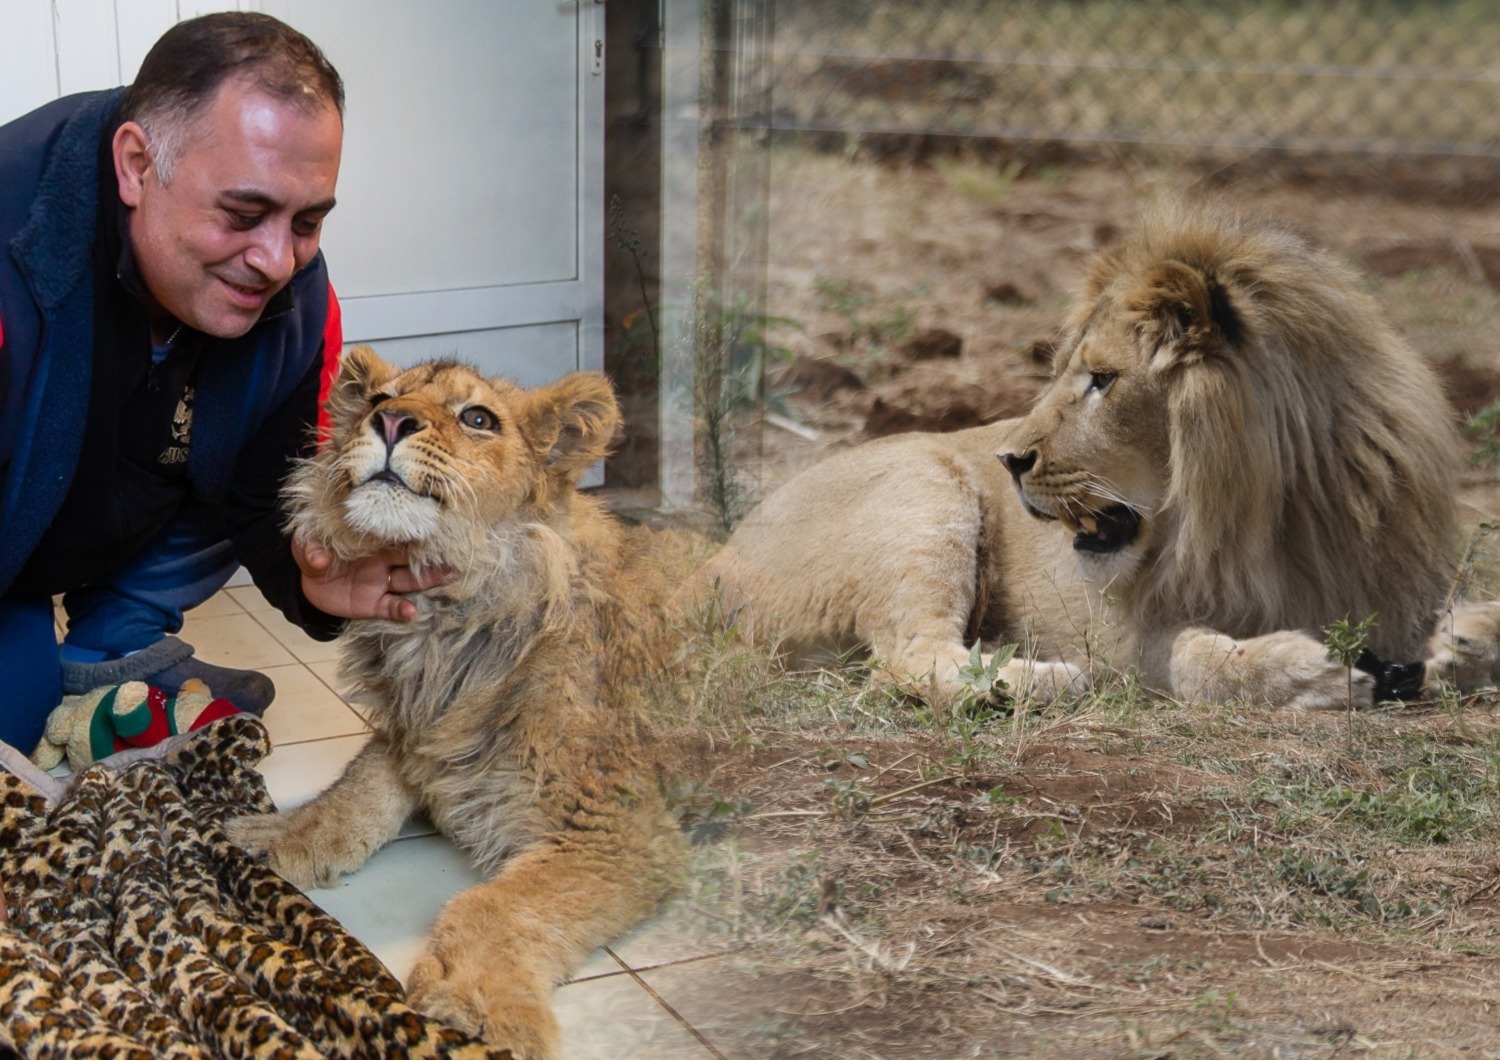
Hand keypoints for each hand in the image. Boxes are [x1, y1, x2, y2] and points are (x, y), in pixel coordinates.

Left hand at [293, 536, 450, 620]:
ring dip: (427, 580)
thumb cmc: (312, 552)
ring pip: (409, 581)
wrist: (305, 580)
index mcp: (370, 542)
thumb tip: (320, 559)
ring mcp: (380, 583)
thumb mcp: (305, 544)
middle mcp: (382, 561)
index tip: (433, 526)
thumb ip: (311, 548)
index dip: (413, 531)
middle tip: (453, 551)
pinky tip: (412, 612)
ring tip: (447, 577)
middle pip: (411, 558)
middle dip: (431, 555)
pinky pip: (391, 608)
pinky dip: (402, 611)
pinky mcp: (373, 604)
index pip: (396, 535)